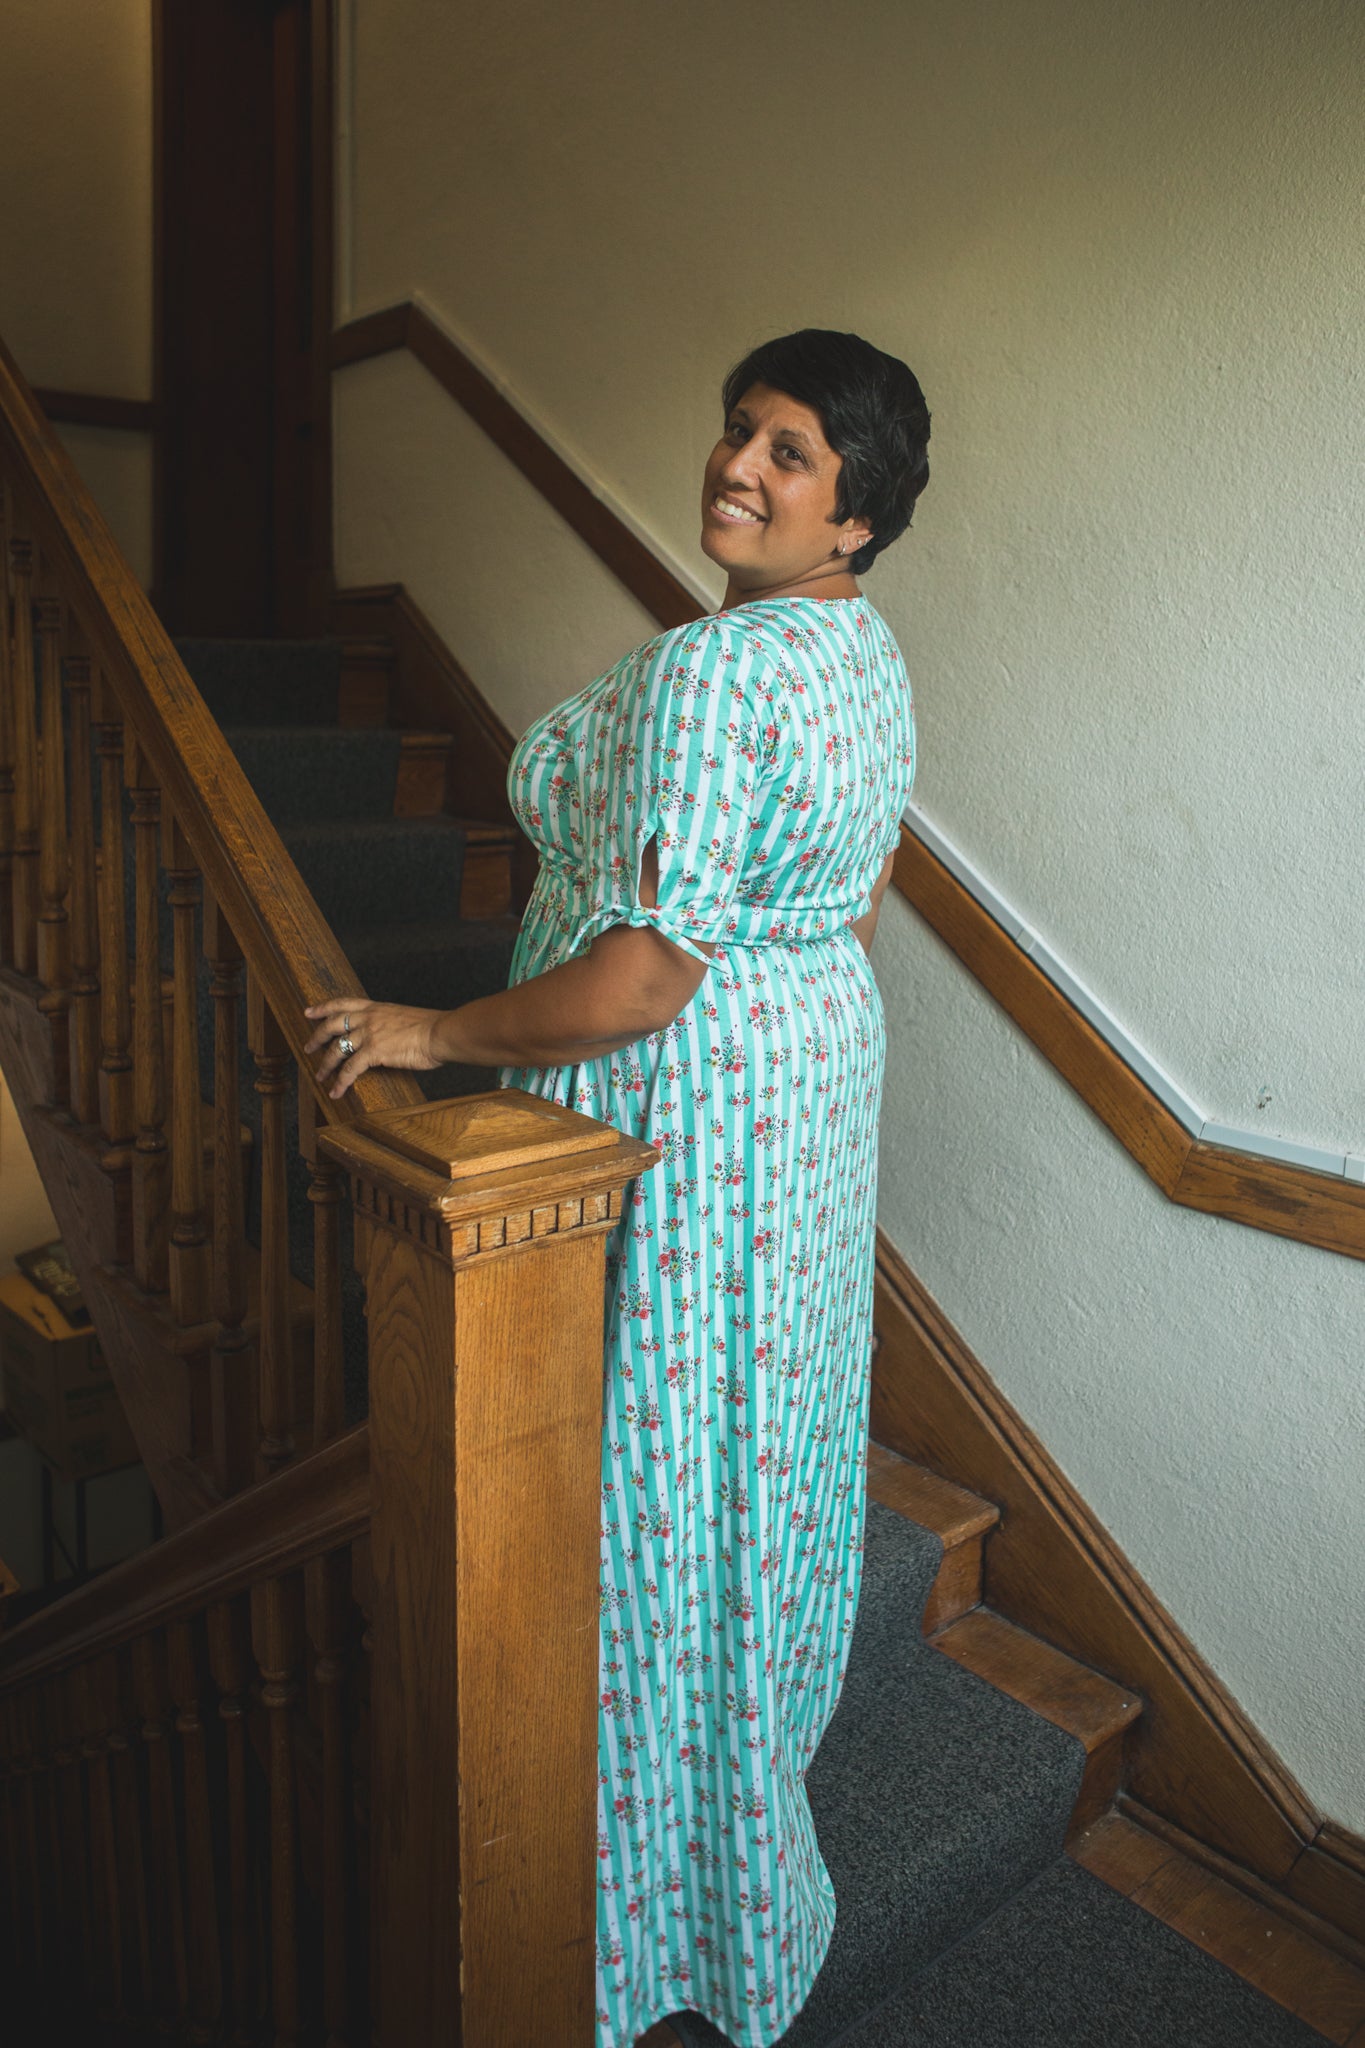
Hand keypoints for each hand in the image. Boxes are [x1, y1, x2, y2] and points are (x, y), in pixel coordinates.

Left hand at [303, 996, 446, 1099]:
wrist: (441, 1033)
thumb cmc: (432, 1028)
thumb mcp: (405, 1018)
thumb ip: (389, 1024)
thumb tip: (386, 1036)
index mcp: (376, 1008)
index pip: (343, 1003)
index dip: (323, 1007)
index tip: (309, 1012)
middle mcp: (368, 1018)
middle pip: (332, 1024)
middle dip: (316, 1037)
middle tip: (307, 1047)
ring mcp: (369, 1034)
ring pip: (336, 1049)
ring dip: (325, 1064)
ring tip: (319, 1076)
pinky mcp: (373, 1051)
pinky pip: (349, 1069)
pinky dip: (340, 1082)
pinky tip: (336, 1092)